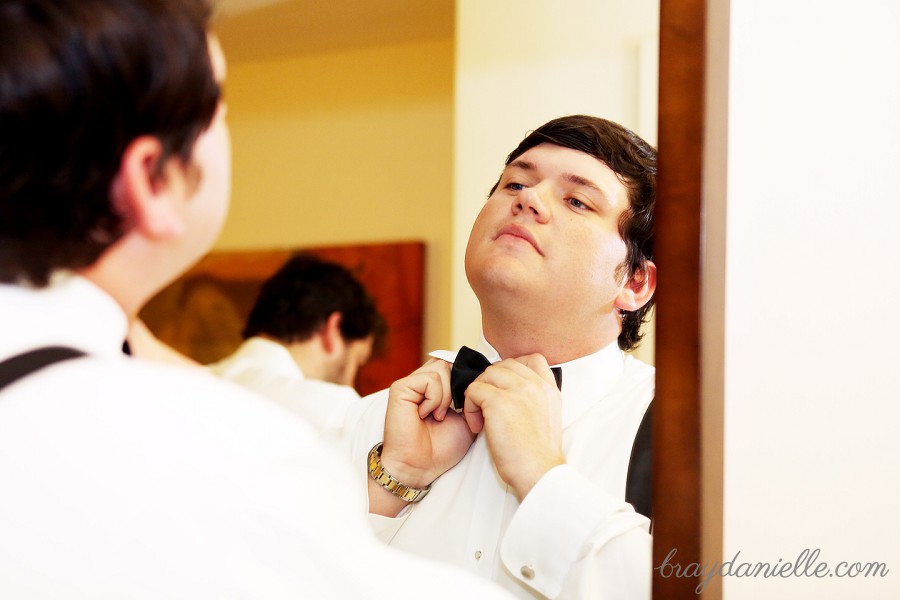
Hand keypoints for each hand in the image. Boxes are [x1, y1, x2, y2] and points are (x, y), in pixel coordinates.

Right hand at [379, 358, 475, 488]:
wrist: (421, 467)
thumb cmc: (441, 448)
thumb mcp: (467, 418)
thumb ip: (470, 396)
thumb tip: (479, 377)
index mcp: (435, 387)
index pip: (454, 364)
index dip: (465, 379)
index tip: (469, 401)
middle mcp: (421, 382)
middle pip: (449, 363)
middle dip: (457, 388)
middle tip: (452, 412)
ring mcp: (410, 383)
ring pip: (441, 368)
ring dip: (446, 396)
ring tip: (438, 416)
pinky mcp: (400, 388)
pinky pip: (429, 379)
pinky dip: (434, 399)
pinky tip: (426, 415)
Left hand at [463, 354, 564, 500]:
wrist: (539, 472)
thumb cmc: (537, 455)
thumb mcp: (548, 418)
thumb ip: (535, 399)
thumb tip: (509, 392)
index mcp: (549, 388)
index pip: (532, 358)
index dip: (512, 369)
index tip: (504, 389)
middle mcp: (536, 385)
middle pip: (503, 365)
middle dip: (490, 384)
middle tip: (487, 408)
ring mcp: (518, 390)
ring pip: (486, 375)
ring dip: (478, 395)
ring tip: (481, 419)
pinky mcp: (499, 401)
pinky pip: (473, 390)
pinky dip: (469, 407)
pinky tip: (477, 426)